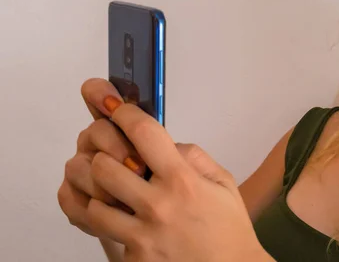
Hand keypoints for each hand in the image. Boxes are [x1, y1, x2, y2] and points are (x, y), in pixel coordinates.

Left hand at [58, 78, 272, 261]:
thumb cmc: (229, 229)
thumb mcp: (223, 183)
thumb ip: (194, 157)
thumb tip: (168, 144)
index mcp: (183, 181)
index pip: (143, 133)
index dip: (122, 112)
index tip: (113, 106)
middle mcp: (159, 206)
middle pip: (104, 166)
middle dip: (102, 155)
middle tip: (108, 154)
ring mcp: (142, 236)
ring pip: (94, 202)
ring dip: (97, 190)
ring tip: (109, 187)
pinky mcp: (133, 259)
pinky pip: (104, 234)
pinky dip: (106, 221)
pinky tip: (117, 216)